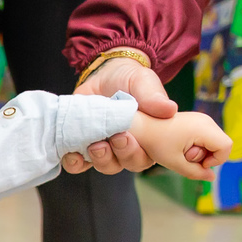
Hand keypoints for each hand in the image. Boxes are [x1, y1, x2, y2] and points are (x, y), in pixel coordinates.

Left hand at [62, 58, 176, 174]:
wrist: (106, 75)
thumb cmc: (132, 81)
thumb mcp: (144, 83)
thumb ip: (154, 97)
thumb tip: (170, 109)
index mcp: (148, 139)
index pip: (145, 156)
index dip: (136, 152)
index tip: (126, 136)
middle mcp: (127, 149)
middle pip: (125, 164)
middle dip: (119, 154)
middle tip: (113, 138)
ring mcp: (105, 149)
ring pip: (103, 166)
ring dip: (99, 159)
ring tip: (94, 146)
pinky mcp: (83, 147)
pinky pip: (78, 165)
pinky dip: (74, 163)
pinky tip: (71, 155)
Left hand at [126, 110, 230, 180]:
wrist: (141, 126)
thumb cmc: (154, 143)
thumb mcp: (174, 162)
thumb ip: (195, 172)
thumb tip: (211, 178)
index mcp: (203, 128)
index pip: (226, 147)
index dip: (216, 160)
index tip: (197, 164)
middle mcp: (206, 120)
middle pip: (221, 145)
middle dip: (206, 157)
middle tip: (184, 156)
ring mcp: (201, 119)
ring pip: (214, 142)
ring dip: (200, 152)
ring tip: (180, 151)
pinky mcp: (196, 121)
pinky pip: (206, 138)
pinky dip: (197, 146)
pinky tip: (180, 147)